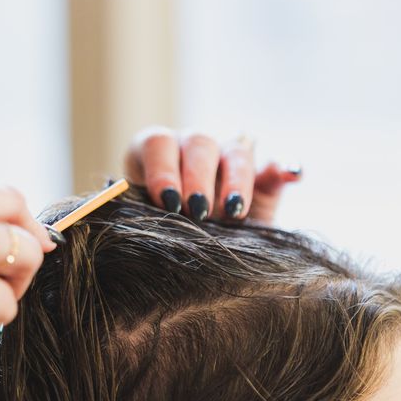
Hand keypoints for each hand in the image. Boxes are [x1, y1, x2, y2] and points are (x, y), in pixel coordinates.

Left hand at [125, 126, 300, 224]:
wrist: (190, 257)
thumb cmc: (157, 237)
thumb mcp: (142, 223)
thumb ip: (132, 212)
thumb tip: (108, 202)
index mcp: (156, 153)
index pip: (157, 144)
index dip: (162, 168)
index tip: (167, 201)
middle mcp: (192, 148)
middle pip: (198, 143)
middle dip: (198, 176)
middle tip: (197, 210)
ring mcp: (229, 159)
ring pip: (237, 151)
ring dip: (236, 178)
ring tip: (233, 210)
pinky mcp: (262, 177)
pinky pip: (276, 164)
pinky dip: (285, 167)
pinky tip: (292, 174)